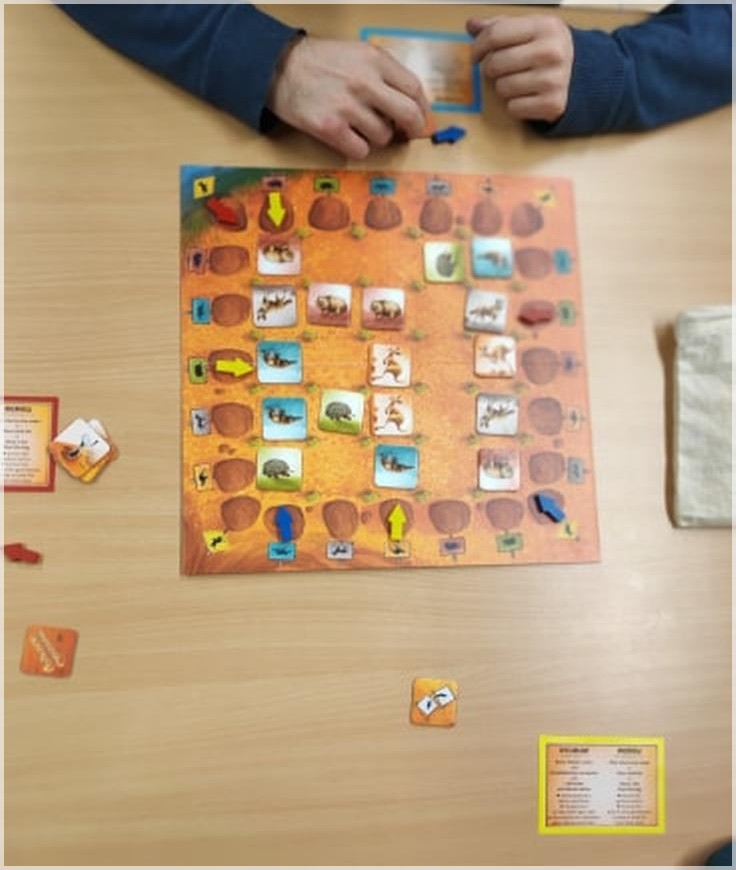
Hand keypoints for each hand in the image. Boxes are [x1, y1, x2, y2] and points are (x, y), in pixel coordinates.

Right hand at [266, 36, 430, 158]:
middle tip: (406, 135)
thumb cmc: (321, 63)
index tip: (418, 118)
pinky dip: (357, 148)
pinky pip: (360, 150)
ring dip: (376, 137)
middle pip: (408, 115)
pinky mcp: (330, 128)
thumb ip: (384, 74)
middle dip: (412, 130)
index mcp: (375, 60)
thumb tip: (410, 105)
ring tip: (360, 126)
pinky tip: (347, 136)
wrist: (280, 68)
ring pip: (383, 137)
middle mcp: (364, 82)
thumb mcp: (358, 54)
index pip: (415, 89)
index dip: (421, 109)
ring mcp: (347, 107)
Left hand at [466, 15, 573, 123]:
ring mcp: (553, 79)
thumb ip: (501, 26)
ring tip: (519, 82)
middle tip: (502, 70)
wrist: (582, 74)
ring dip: (504, 88)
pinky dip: (515, 105)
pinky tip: (527, 96)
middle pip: (495, 64)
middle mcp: (551, 51)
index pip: (496, 34)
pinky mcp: (552, 104)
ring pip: (502, 88)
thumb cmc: (548, 50)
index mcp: (544, 26)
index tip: (475, 56)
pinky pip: (513, 108)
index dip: (478, 47)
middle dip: (492, 69)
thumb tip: (472, 25)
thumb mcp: (530, 29)